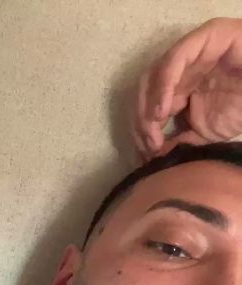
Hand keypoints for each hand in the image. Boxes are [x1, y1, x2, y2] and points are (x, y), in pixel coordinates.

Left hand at [133, 17, 241, 160]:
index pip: (148, 107)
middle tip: (148, 144)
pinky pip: (174, 61)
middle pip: (145, 92)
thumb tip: (153, 156)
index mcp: (178, 89)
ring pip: (153, 76)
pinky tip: (161, 110)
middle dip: (141, 120)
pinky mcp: (203, 38)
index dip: (142, 130)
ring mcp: (189, 54)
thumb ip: (179, 141)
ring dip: (148, 105)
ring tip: (153, 129)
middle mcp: (179, 71)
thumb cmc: (239, 109)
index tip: (146, 153)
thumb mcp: (204, 134)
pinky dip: (163, 85)